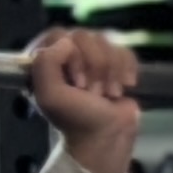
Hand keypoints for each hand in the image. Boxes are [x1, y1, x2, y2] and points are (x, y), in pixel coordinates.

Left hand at [21, 24, 143, 172]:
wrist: (107, 138)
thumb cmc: (76, 119)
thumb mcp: (50, 96)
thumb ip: (45, 64)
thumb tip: (67, 42)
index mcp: (47, 61)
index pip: (57, 34)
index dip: (71, 54)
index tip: (76, 81)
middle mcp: (68, 56)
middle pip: (84, 36)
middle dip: (93, 65)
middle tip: (92, 91)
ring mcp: (93, 59)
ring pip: (106, 42)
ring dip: (110, 71)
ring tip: (107, 93)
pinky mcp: (116, 65)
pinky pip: (125, 50)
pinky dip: (127, 69)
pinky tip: (124, 86)